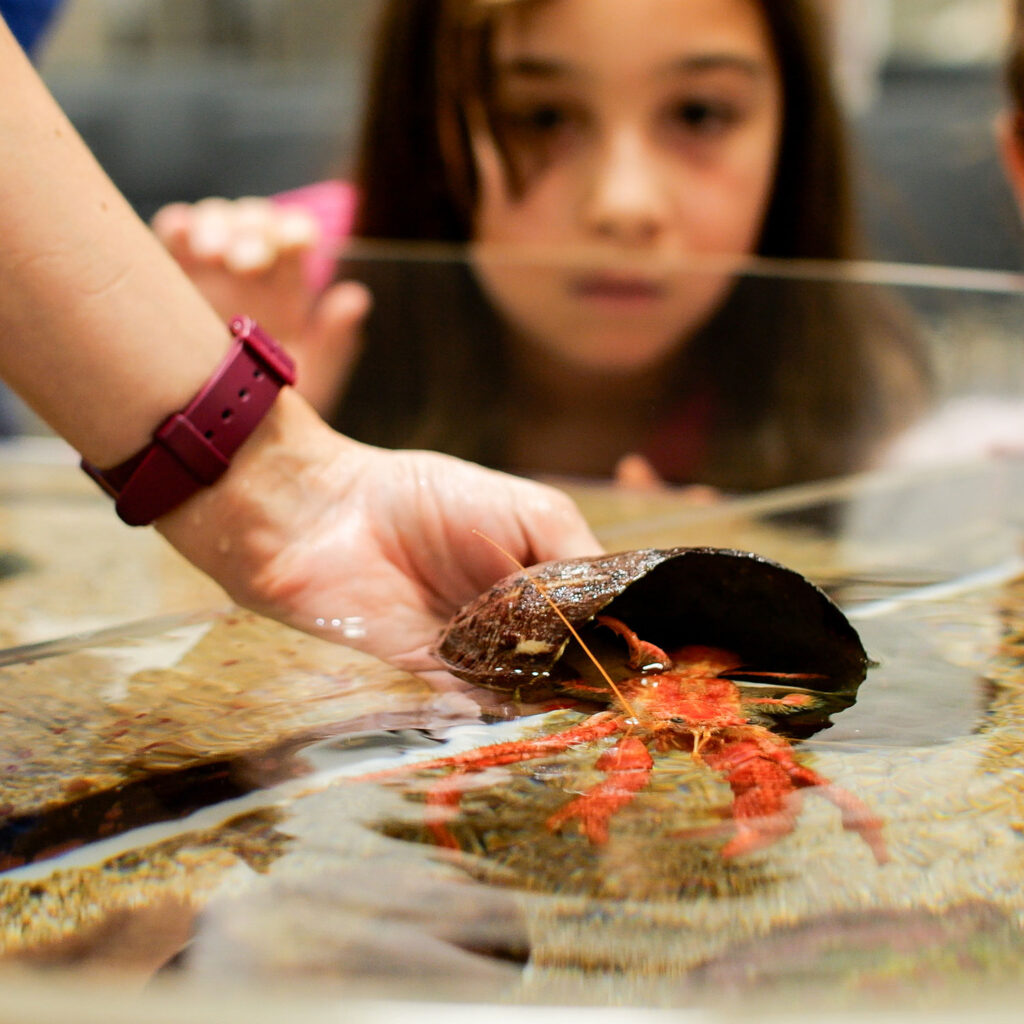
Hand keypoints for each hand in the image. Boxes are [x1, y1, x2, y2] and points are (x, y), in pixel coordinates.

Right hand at [152, 196, 367, 412]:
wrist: (214, 431)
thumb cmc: (266, 406)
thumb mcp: (306, 381)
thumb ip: (333, 341)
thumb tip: (356, 299)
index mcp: (285, 285)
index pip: (293, 237)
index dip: (294, 232)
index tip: (294, 244)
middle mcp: (247, 268)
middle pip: (253, 223)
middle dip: (253, 232)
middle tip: (247, 264)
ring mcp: (207, 267)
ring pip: (213, 221)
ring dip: (215, 226)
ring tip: (212, 253)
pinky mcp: (169, 273)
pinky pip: (172, 235)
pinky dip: (176, 226)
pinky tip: (180, 231)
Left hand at [159, 391, 601, 684]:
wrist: (321, 517)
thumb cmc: (423, 497)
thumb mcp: (526, 507)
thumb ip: (574, 556)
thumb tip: (617, 615)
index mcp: (538, 567)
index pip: (594, 610)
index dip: (621, 633)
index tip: (654, 661)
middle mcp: (512, 612)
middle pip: (565, 654)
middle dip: (591, 673)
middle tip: (627, 699)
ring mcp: (474, 646)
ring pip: (527, 685)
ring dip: (551, 699)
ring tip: (589, 714)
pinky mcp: (431, 675)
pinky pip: (476, 704)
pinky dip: (503, 714)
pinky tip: (532, 718)